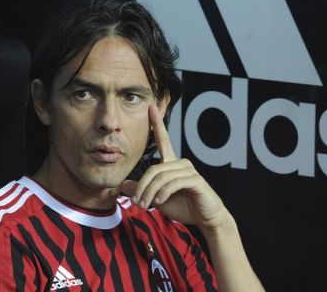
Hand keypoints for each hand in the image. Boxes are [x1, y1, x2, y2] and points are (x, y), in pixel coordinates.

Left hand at [121, 105, 227, 232]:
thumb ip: (141, 190)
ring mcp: (189, 170)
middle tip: (135, 202)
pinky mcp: (195, 180)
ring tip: (145, 205)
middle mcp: (181, 163)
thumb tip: (122, 185)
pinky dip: (163, 193)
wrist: (204, 219)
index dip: (157, 124)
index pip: (163, 140)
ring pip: (161, 176)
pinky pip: (173, 183)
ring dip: (150, 193)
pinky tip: (159, 202)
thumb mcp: (156, 198)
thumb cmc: (182, 206)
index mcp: (171, 163)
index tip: (151, 107)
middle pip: (153, 168)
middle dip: (142, 186)